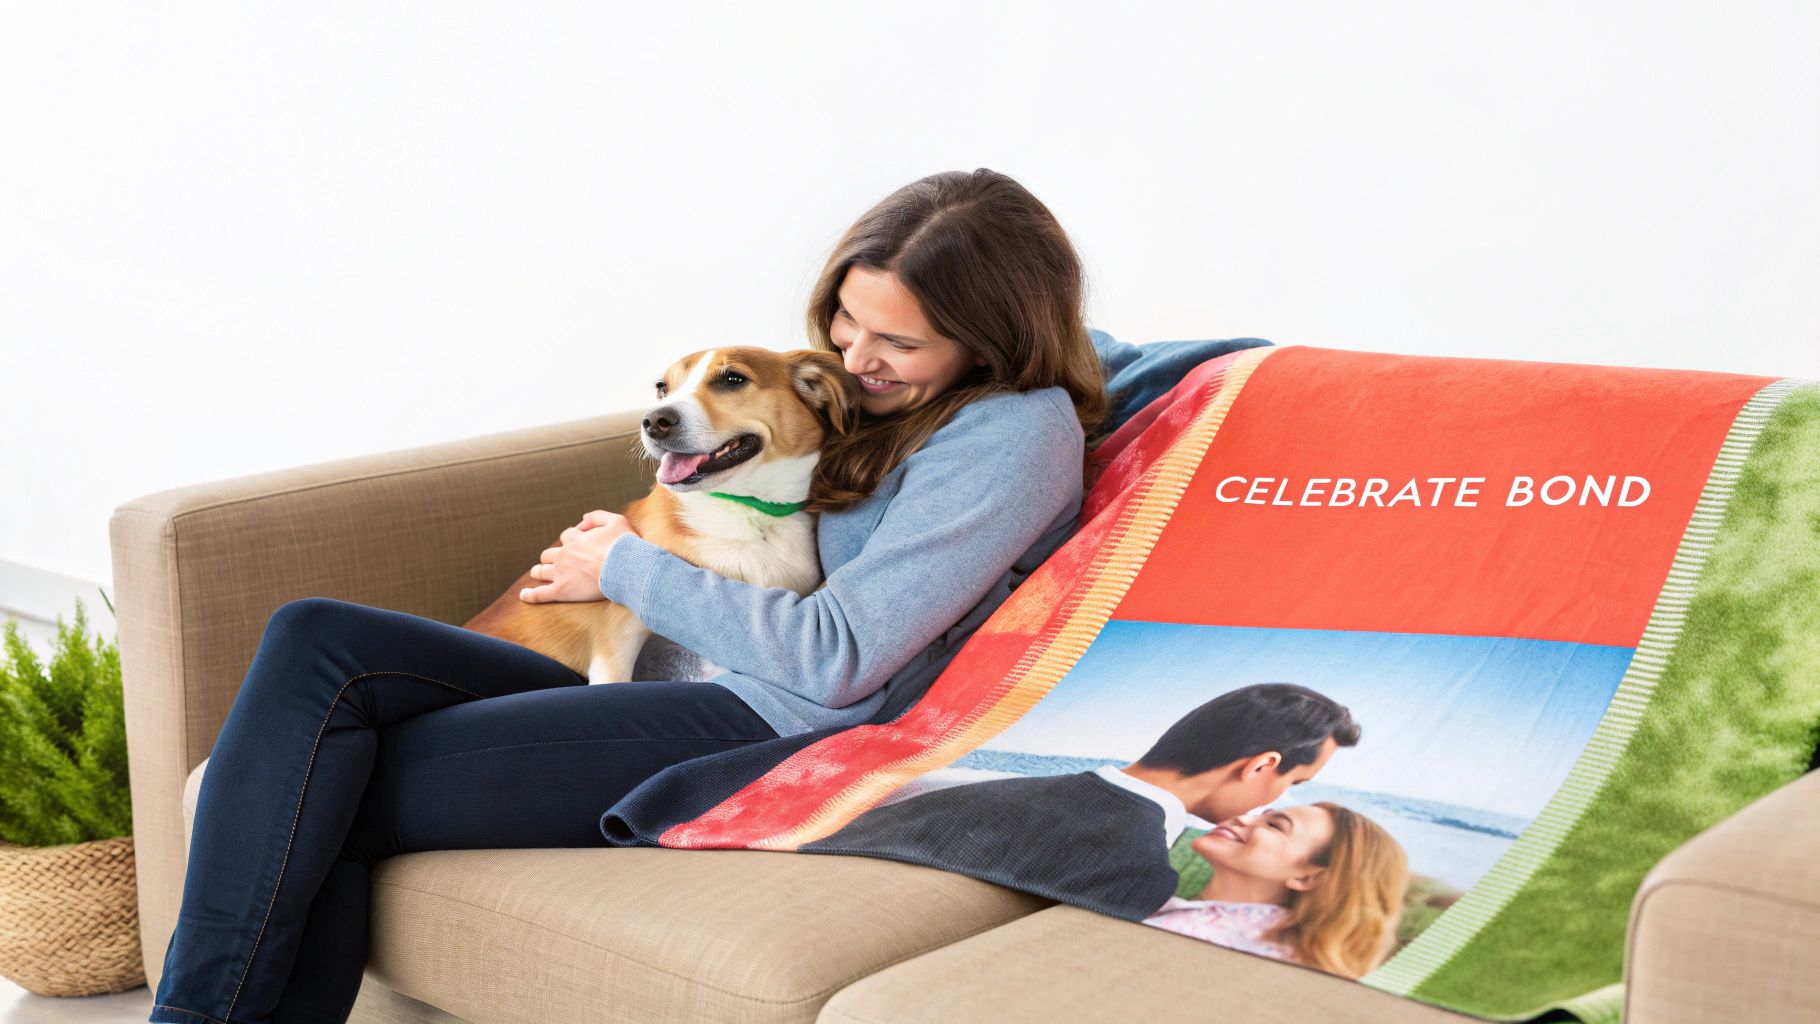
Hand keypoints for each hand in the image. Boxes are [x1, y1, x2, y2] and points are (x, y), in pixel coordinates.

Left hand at [519, 510, 638, 603]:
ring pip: (542, 571)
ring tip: (537, 573)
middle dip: (550, 556)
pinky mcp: (562, 590)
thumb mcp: (617, 521)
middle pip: (549, 554)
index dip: (571, 539)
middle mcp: (566, 554)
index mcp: (577, 539)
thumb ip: (597, 516)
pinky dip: (531, 595)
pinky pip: (541, 594)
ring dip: (539, 571)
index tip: (578, 545)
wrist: (626, 568)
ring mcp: (561, 573)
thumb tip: (582, 519)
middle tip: (553, 561)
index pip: (566, 536)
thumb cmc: (625, 546)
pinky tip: (523, 595)